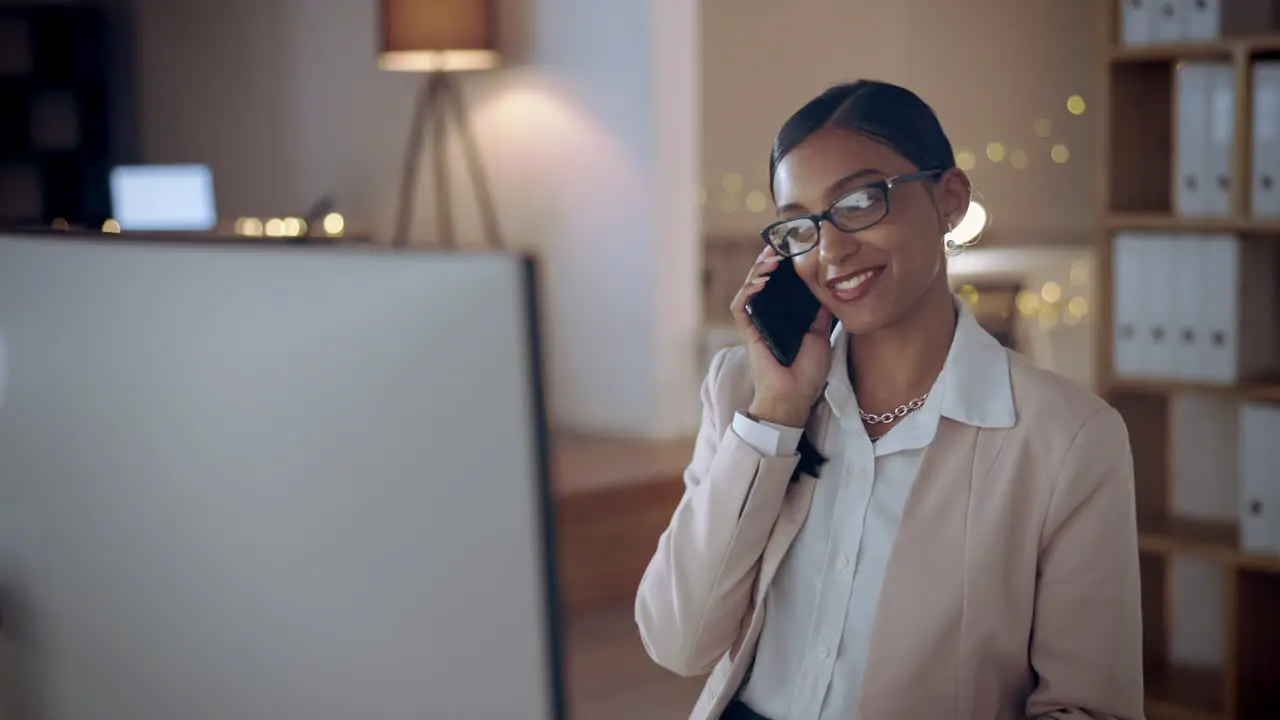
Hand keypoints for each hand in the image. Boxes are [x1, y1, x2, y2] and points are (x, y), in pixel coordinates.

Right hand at [729, 246, 833, 427]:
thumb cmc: (807, 372)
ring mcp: (755, 323)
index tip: (793, 249)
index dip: (783, 266)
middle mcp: (767, 316)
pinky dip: (748, 291)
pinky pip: (741, 307)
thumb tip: (830, 287)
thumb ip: (822, 312)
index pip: (780, 284)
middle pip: (762, 281)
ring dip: (757, 271)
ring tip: (770, 259)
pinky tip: (761, 282)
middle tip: (779, 246)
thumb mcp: (821, 335)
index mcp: (785, 316)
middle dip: (768, 261)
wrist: (795, 397)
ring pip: (749, 288)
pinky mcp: (748, 332)